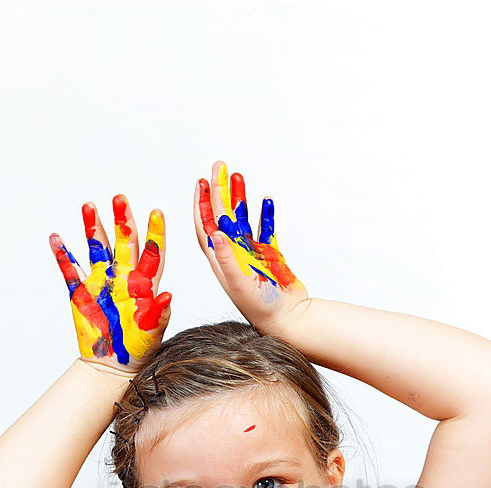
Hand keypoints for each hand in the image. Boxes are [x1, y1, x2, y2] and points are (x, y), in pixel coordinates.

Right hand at [50, 195, 171, 372]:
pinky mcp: (81, 293)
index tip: (157, 212)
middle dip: (122, 220)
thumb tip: (168, 296)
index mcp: (145, 285)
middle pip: (124, 242)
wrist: (113, 365)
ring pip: (98, 248)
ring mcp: (102, 283)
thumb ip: (160, 314)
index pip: (153, 254)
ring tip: (89, 206)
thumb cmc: (138, 349)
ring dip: (93, 228)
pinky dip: (63, 255)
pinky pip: (70, 270)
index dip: (155, 234)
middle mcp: (123, 277)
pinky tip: (56, 238)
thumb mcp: (154, 333)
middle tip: (120, 198)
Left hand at [193, 160, 309, 335]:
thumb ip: (227, 259)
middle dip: (219, 192)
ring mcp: (252, 254)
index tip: (202, 182)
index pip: (206, 227)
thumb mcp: (239, 283)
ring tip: (238, 175)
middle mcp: (234, 255)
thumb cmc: (261, 308)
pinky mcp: (271, 256)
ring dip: (239, 198)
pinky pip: (266, 229)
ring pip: (242, 219)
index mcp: (221, 261)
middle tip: (219, 166)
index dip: (201, 205)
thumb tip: (214, 233)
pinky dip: (265, 215)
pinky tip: (265, 200)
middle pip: (222, 217)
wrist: (289, 319)